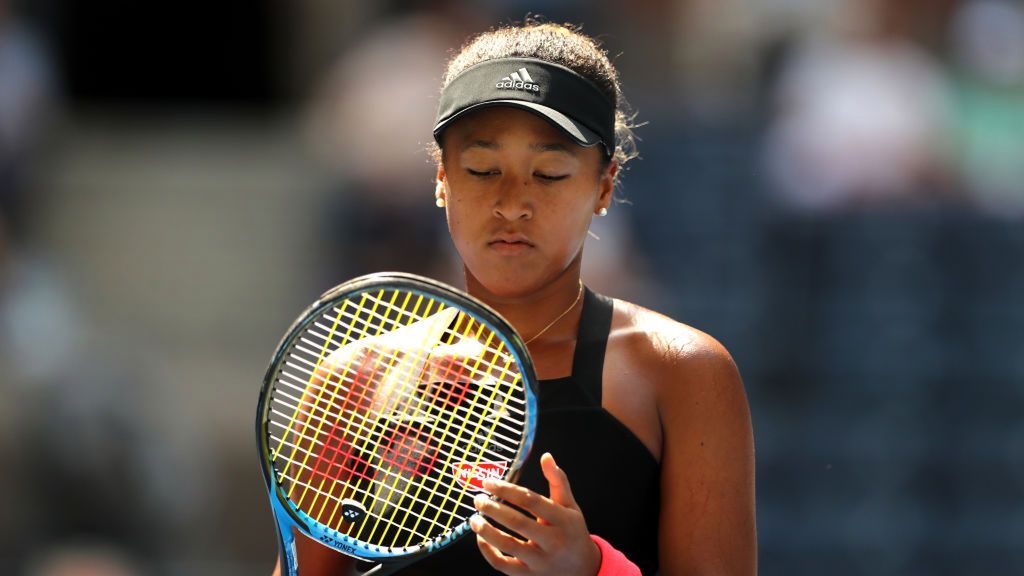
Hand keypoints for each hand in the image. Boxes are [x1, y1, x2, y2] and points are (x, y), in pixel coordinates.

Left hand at [470, 452, 600, 575]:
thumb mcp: (570, 506)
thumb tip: (546, 456)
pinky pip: (503, 565)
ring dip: (486, 531)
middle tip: (478, 499)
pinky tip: (480, 538)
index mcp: (563, 520)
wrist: (584, 570)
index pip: (531, 501)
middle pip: (518, 522)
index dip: (507, 490)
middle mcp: (553, 541)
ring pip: (508, 545)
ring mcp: (540, 561)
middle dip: (493, 509)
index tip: (489, 482)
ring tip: (474, 518)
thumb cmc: (572, 532)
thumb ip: (558, 481)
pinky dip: (488, 552)